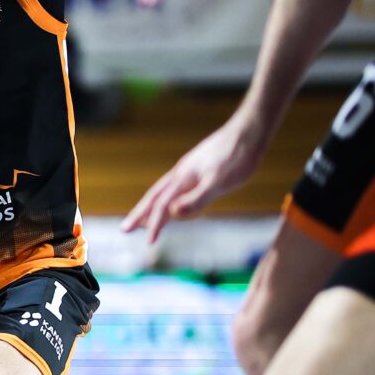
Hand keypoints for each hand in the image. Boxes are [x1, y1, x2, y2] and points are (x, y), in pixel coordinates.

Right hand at [122, 118, 267, 241]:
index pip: (162, 206)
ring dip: (150, 205)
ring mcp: (189, 169)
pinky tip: (172, 200)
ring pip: (163, 190)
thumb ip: (197, 198)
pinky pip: (175, 186)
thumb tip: (172, 213)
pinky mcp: (198, 167)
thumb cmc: (238, 156)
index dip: (155, 225)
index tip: (149, 243)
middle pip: (154, 196)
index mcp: (183, 179)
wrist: (250, 131)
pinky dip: (166, 197)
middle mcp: (181, 174)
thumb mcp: (219, 181)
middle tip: (124, 229)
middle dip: (139, 214)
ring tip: (141, 217)